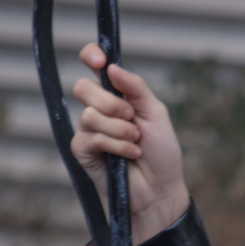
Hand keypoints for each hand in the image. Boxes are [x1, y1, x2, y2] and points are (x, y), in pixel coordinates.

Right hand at [70, 43, 189, 243]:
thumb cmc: (161, 152)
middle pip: (83, 87)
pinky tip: (129, 154)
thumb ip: (136, 88)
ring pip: (88, 114)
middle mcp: (99, 108)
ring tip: (136, 141)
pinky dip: (115, 144)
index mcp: (117, 94)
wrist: (160, 189)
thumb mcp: (156, 114)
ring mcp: (88, 130)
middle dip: (111, 103)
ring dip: (118, 128)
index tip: (99, 61)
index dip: (91, 56)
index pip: (94, 64)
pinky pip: (91, 137)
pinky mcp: (83, 151)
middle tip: (132, 117)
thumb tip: (112, 66)